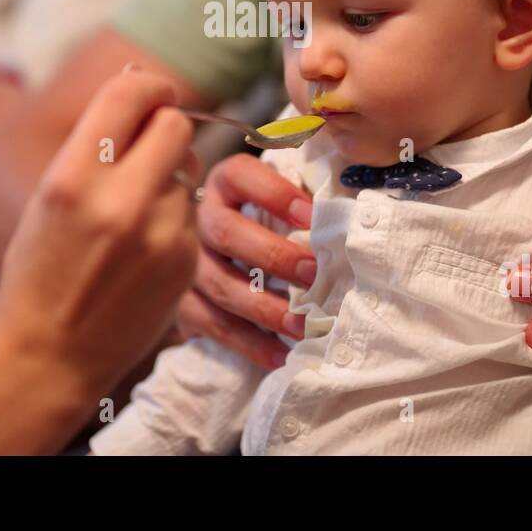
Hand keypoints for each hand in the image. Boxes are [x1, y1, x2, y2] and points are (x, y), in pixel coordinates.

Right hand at [0, 68, 199, 404]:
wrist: (49, 353)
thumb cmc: (40, 266)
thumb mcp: (49, 193)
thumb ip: (95, 138)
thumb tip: (139, 79)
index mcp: (73, 178)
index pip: (130, 95)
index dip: (147, 85)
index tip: (150, 93)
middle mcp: (120, 203)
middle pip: (175, 124)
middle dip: (163, 125)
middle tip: (144, 145)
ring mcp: (159, 235)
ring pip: (190, 166)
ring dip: (169, 173)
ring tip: (134, 206)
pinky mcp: (185, 261)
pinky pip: (192, 210)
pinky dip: (175, 214)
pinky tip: (144, 242)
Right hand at [177, 153, 318, 369]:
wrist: (222, 260)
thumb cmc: (268, 224)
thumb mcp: (281, 202)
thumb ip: (307, 200)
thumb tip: (348, 212)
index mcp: (224, 184)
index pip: (241, 175)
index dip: (275, 193)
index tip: (313, 215)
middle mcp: (200, 219)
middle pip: (226, 232)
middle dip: (273, 255)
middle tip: (314, 274)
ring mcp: (186, 263)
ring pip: (219, 284)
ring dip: (264, 307)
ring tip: (302, 326)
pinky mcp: (183, 303)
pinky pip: (213, 324)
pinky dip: (249, 343)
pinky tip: (281, 354)